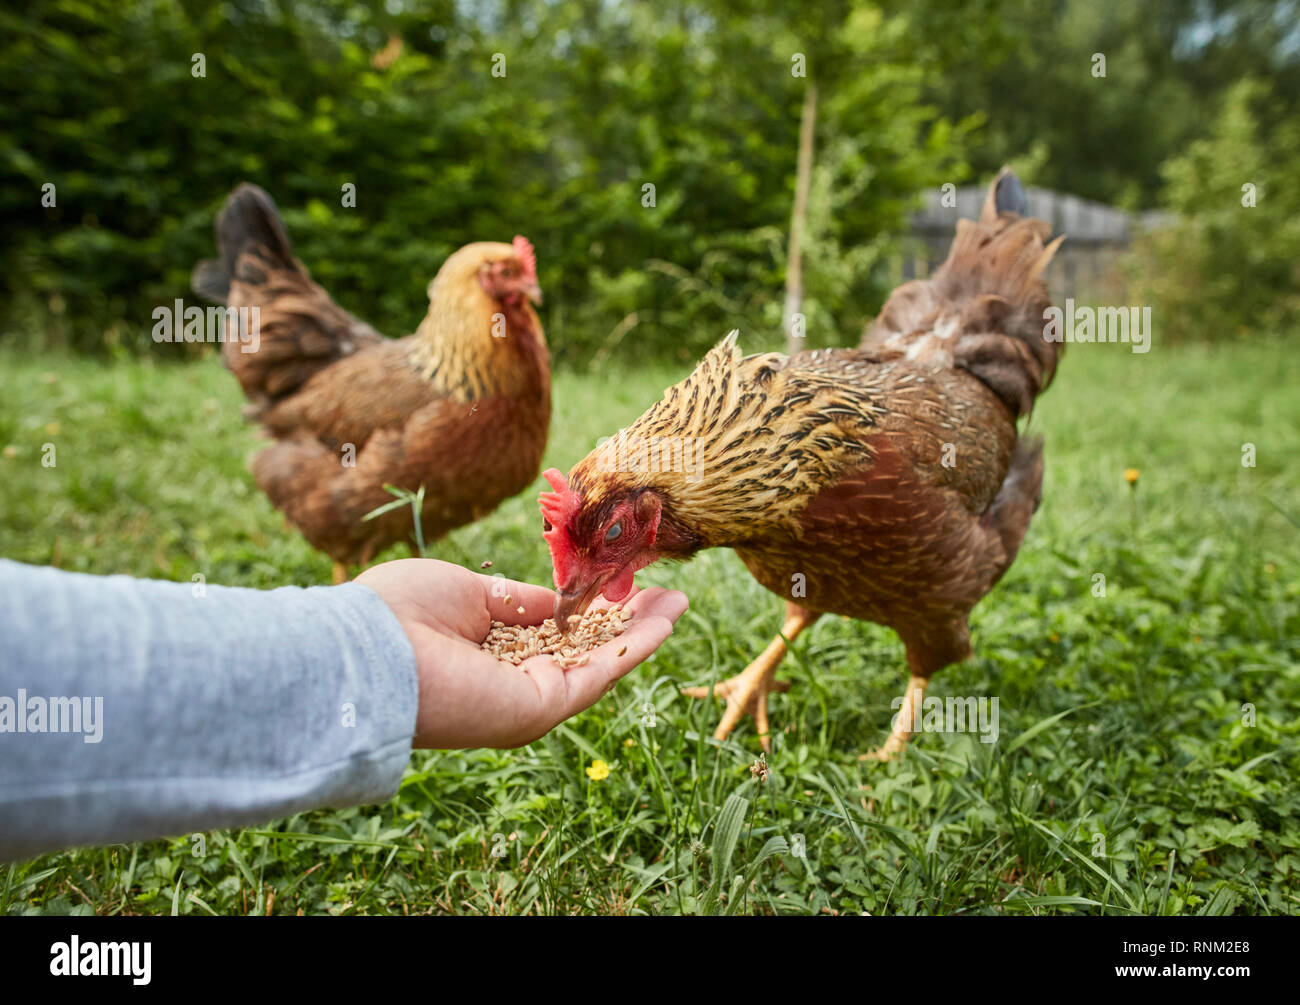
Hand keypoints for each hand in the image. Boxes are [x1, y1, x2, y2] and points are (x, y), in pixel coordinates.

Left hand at [355, 559, 687, 748]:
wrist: (369, 651)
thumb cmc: (399, 614)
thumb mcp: (467, 592)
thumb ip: (516, 600)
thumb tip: (555, 601)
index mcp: (488, 657)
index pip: (552, 637)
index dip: (589, 613)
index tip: (619, 588)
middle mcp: (511, 685)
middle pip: (585, 652)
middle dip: (627, 623)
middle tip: (667, 595)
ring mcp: (528, 700)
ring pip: (601, 663)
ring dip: (643, 632)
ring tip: (679, 602)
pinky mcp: (541, 708)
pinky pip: (600, 673)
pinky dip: (636, 645)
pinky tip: (665, 619)